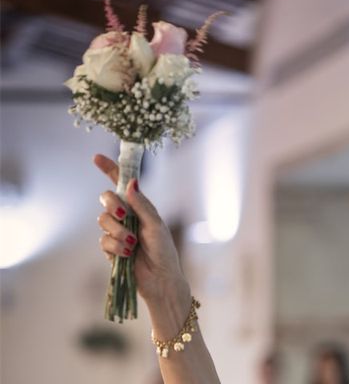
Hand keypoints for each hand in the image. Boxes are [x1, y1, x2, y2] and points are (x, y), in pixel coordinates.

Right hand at [94, 154, 188, 306]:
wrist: (160, 279)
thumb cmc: (164, 250)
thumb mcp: (155, 225)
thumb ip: (142, 206)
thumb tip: (131, 183)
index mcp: (139, 206)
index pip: (122, 184)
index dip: (109, 169)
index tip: (96, 157)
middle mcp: (127, 216)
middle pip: (106, 199)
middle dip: (113, 206)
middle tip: (124, 216)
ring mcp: (117, 232)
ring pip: (102, 220)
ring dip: (118, 231)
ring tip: (132, 244)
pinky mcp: (111, 248)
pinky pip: (103, 240)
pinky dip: (115, 246)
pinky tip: (127, 254)